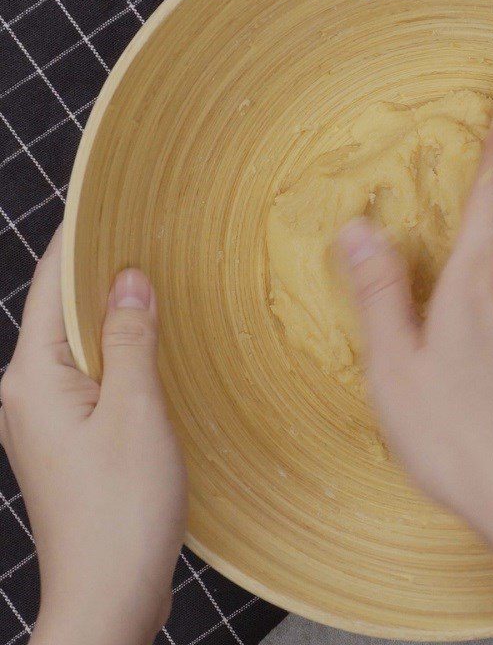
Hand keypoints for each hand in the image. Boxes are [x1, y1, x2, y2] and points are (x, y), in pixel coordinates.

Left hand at [0, 228, 185, 644]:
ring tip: (157, 282)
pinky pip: (92, 375)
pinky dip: (120, 351)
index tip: (106, 202)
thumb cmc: (121, 510)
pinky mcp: (70, 438)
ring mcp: (47, 418)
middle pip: (62, 312)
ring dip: (115, 313)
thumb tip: (128, 279)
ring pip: (81, 345)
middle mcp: (28, 393)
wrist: (109, 596)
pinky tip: (151, 345)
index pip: (51, 286)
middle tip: (150, 236)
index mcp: (33, 378)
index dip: (78, 241)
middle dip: (103, 273)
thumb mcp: (136, 411)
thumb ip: (129, 338)